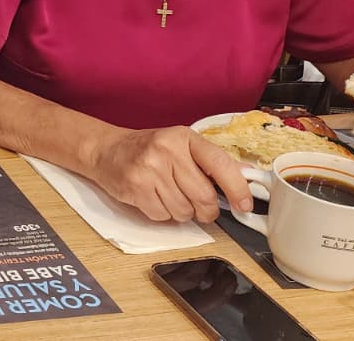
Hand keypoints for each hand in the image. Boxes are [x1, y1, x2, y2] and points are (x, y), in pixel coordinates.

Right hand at [83, 126, 252, 222]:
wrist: (106, 149)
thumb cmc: (149, 149)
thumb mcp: (181, 146)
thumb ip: (211, 162)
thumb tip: (247, 176)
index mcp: (184, 137)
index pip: (220, 164)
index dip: (237, 188)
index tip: (244, 205)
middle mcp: (167, 150)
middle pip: (204, 196)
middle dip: (206, 211)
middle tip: (201, 208)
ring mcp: (149, 168)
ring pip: (184, 211)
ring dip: (182, 212)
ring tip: (169, 196)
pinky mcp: (135, 186)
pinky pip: (162, 216)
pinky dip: (162, 214)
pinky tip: (153, 198)